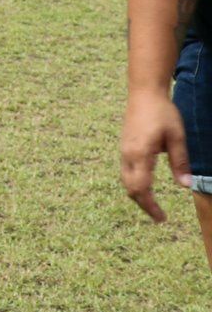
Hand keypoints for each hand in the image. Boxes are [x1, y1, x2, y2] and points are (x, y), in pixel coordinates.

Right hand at [120, 90, 190, 222]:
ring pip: (126, 181)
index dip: (151, 206)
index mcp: (140, 154)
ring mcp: (124, 151)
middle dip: (144, 205)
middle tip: (159, 216)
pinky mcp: (124, 147)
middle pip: (130, 189)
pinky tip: (146, 185)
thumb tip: (186, 186)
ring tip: (153, 204)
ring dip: (138, 195)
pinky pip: (126, 172)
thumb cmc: (163, 113)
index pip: (141, 189)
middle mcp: (127, 155)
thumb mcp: (177, 137)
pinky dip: (135, 184)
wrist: (144, 93)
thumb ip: (180, 162)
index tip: (162, 218)